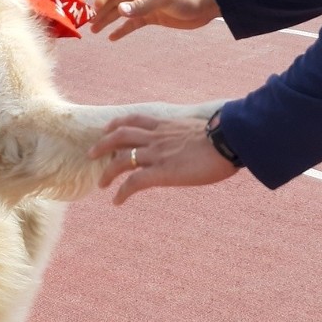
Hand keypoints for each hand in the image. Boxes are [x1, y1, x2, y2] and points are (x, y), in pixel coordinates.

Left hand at [90, 114, 238, 203]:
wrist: (229, 141)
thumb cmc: (227, 137)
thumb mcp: (206, 128)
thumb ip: (196, 133)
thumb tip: (207, 138)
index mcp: (168, 125)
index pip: (136, 120)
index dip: (119, 123)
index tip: (110, 128)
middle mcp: (157, 137)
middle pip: (120, 135)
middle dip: (103, 144)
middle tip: (92, 153)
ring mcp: (157, 154)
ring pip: (121, 160)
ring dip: (107, 172)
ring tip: (101, 184)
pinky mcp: (161, 172)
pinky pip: (133, 183)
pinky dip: (122, 192)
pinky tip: (117, 202)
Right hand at [91, 0, 219, 39]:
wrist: (205, 7)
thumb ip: (142, 5)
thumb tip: (120, 11)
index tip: (95, 8)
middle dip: (102, 10)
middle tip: (90, 23)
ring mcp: (145, 4)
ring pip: (121, 12)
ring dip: (108, 20)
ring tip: (95, 31)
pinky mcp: (151, 17)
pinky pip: (132, 23)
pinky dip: (122, 29)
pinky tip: (112, 38)